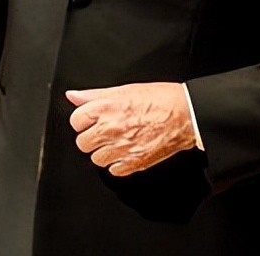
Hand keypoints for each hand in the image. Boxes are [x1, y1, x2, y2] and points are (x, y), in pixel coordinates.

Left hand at [66, 82, 197, 176]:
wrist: (186, 114)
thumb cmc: (159, 99)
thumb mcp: (123, 89)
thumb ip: (93, 95)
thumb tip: (73, 96)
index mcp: (106, 108)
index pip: (75, 121)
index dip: (83, 120)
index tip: (90, 120)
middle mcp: (111, 129)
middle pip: (82, 143)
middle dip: (91, 137)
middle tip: (103, 132)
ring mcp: (122, 148)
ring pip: (96, 159)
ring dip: (103, 152)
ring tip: (116, 142)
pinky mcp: (135, 162)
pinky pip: (114, 171)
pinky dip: (118, 164)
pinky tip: (126, 152)